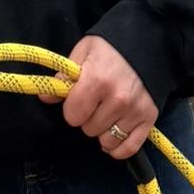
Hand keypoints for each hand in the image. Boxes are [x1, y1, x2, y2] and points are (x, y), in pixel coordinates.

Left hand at [48, 36, 155, 158]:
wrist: (146, 44)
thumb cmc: (110, 49)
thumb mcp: (83, 53)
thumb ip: (64, 76)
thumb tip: (45, 98)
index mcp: (97, 80)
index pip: (73, 115)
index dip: (71, 109)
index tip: (77, 100)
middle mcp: (118, 99)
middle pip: (89, 129)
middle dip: (88, 119)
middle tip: (95, 104)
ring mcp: (134, 111)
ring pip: (107, 141)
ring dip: (103, 132)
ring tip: (106, 115)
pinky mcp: (148, 120)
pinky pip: (128, 148)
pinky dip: (118, 149)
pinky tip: (112, 138)